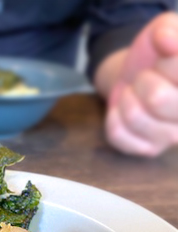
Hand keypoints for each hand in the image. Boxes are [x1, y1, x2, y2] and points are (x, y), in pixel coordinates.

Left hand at [106, 12, 177, 156]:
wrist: (140, 73)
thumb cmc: (158, 50)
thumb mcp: (166, 27)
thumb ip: (169, 29)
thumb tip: (167, 41)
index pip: (177, 73)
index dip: (165, 62)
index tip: (165, 60)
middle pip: (157, 99)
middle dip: (143, 81)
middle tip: (146, 78)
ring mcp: (172, 138)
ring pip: (135, 118)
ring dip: (127, 98)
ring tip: (135, 92)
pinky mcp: (148, 150)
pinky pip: (118, 135)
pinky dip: (113, 117)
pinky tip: (123, 110)